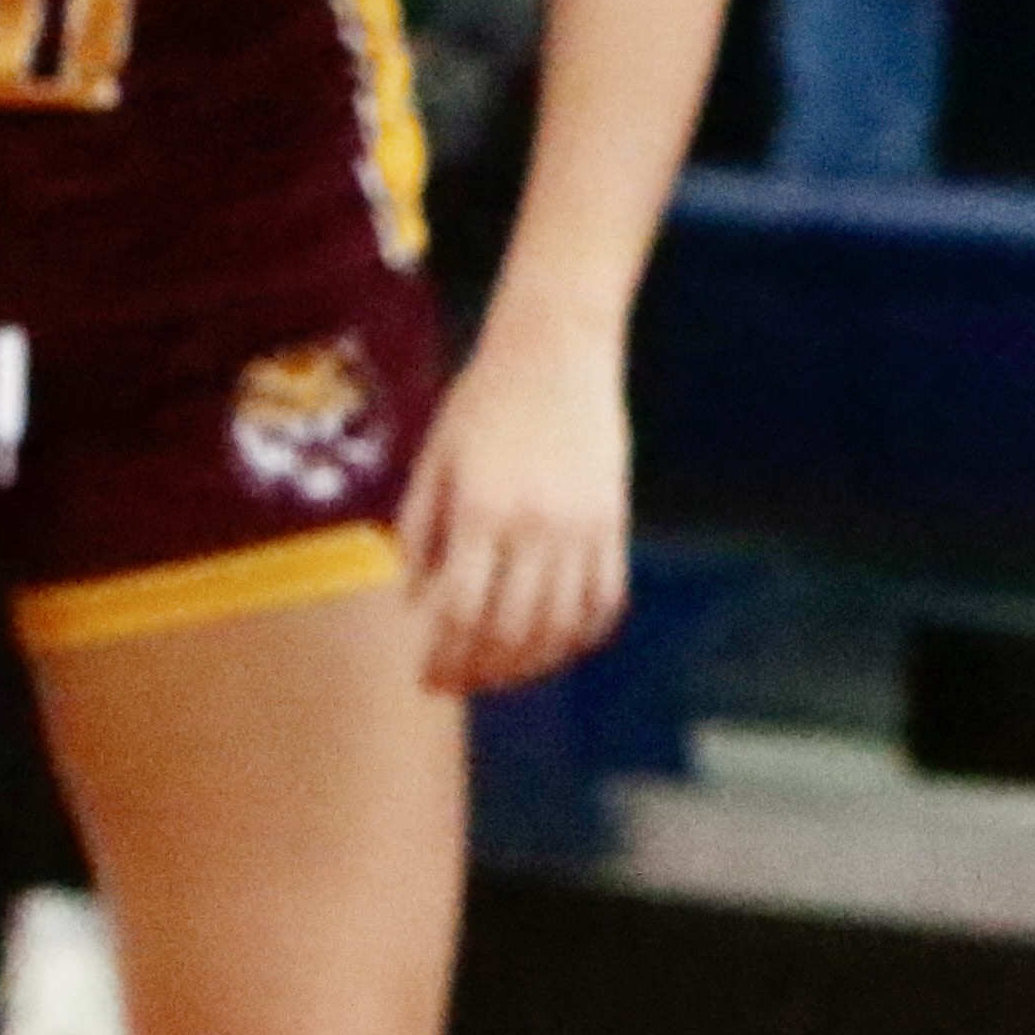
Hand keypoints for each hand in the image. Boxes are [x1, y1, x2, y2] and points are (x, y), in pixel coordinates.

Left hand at [395, 309, 629, 694]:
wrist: (556, 351)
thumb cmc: (482, 401)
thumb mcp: (434, 460)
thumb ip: (421, 532)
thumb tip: (419, 605)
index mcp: (480, 510)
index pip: (460, 611)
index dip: (442, 655)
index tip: (425, 677)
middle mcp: (535, 526)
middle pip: (510, 630)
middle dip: (479, 671)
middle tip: (457, 684)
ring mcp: (582, 527)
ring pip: (560, 625)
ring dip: (529, 664)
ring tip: (501, 672)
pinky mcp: (615, 522)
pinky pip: (605, 599)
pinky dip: (582, 633)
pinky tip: (557, 642)